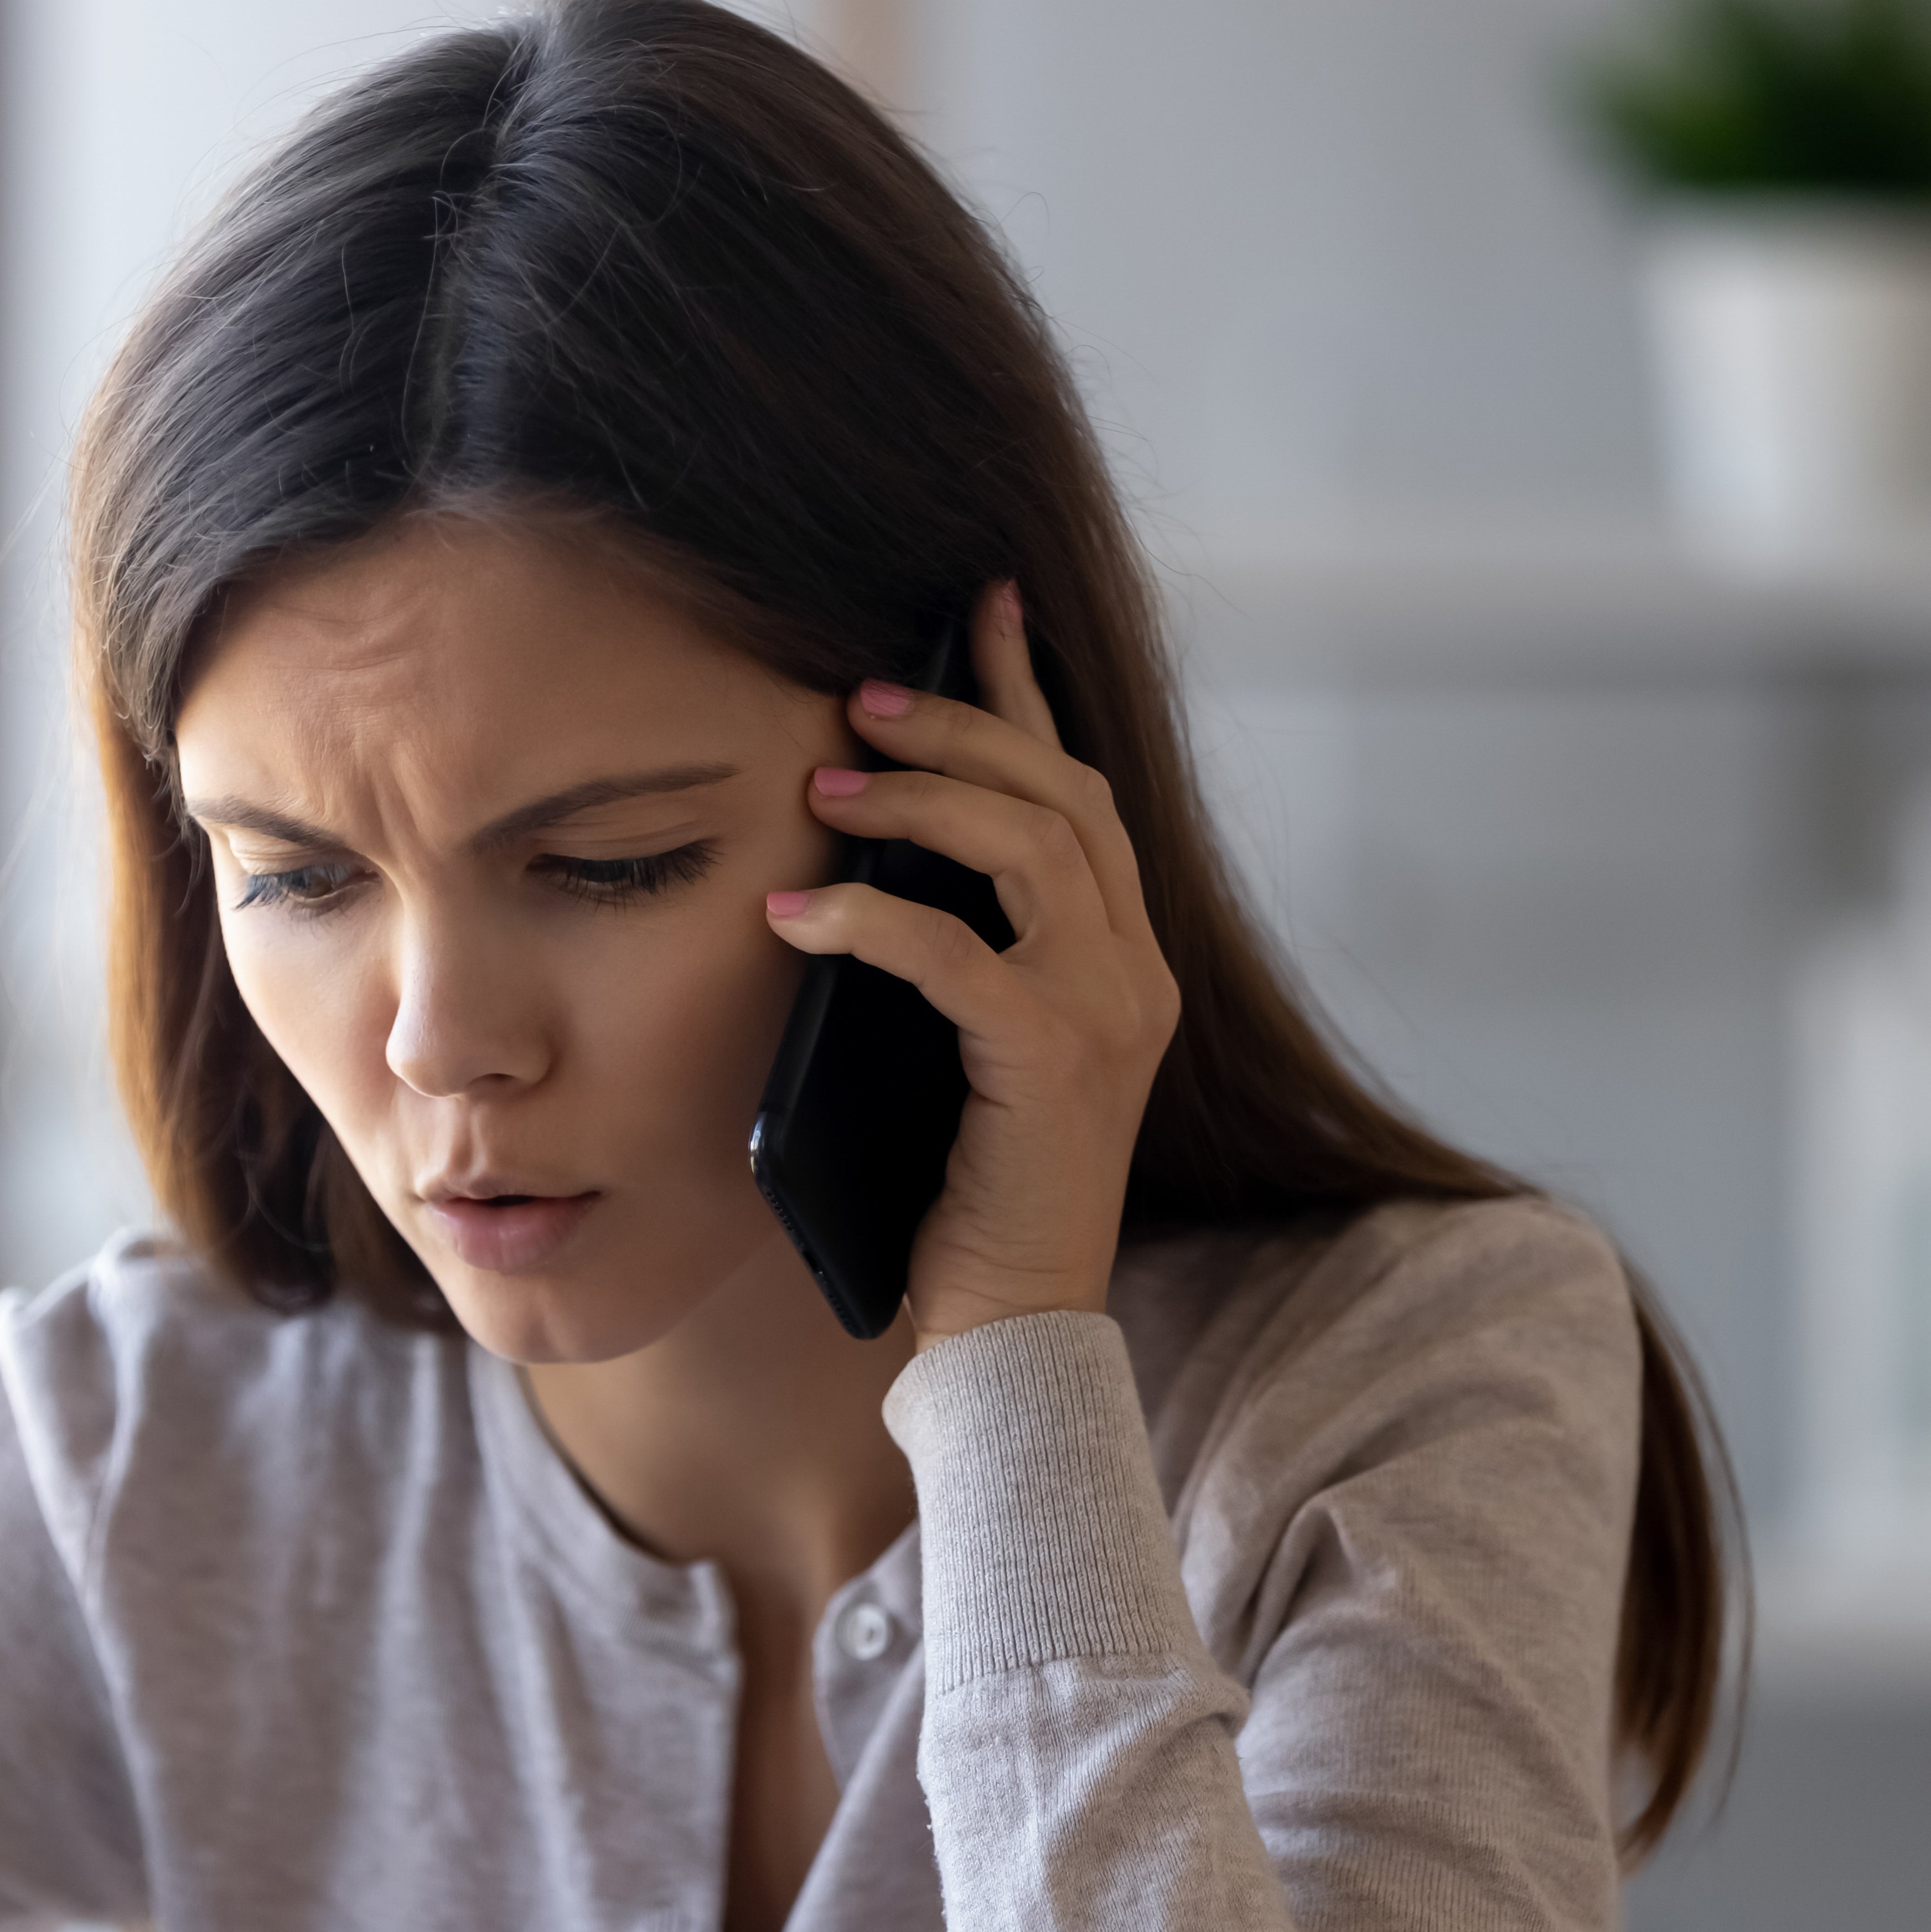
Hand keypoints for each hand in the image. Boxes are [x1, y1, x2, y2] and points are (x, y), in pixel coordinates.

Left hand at [762, 581, 1179, 1350]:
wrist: (1012, 1324)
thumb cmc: (965, 1188)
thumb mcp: (961, 1044)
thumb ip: (952, 952)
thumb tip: (859, 852)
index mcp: (1121, 960)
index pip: (1081, 792)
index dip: (1030, 692)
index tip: (979, 607)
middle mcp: (1134, 973)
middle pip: (1061, 797)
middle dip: (963, 726)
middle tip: (862, 695)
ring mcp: (1109, 1015)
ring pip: (1030, 850)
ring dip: (922, 802)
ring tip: (825, 783)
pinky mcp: (1055, 1065)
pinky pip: (959, 957)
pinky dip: (871, 926)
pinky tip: (796, 918)